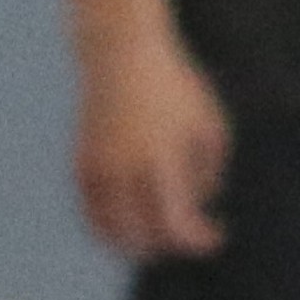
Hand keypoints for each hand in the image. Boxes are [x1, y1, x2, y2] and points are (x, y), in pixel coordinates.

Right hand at [70, 0, 231, 261]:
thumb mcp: (211, 127)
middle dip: (171, 245)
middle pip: (143, 237)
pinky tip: (130, 224)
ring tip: (160, 236)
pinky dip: (109, 226)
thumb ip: (209, 174)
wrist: (121, 54)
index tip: (218, 234)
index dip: (200, 241)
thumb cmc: (176, 88)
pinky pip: (90, 211)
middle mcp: (123, 171)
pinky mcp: (81, 161)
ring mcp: (97, 168)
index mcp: (160, 163)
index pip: (176, 226)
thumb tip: (198, 204)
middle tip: (190, 235)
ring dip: (136, 242)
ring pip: (109, 230)